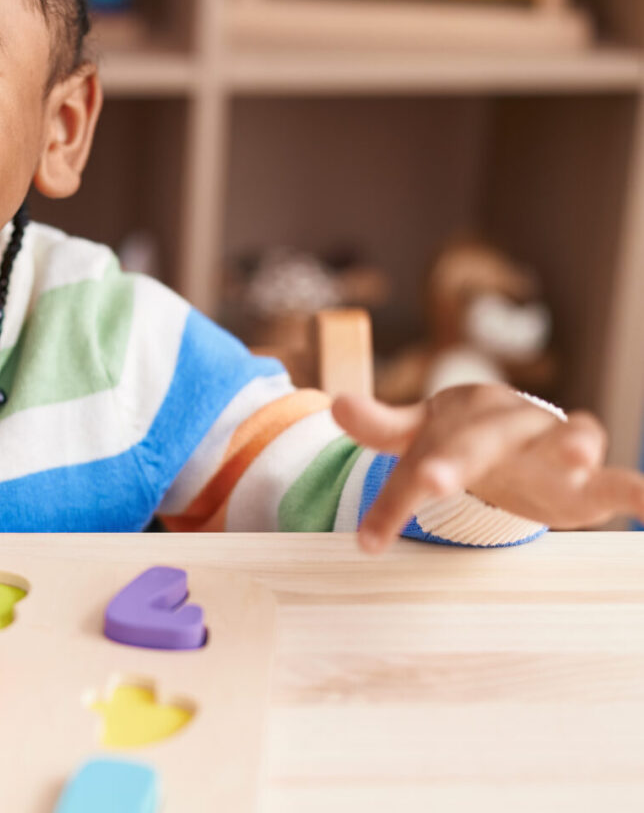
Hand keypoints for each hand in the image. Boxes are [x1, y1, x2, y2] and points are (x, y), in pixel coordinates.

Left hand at [332, 384, 643, 553]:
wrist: (510, 424)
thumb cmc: (456, 433)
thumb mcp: (417, 431)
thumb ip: (381, 425)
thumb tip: (334, 403)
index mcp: (457, 420)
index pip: (415, 463)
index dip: (392, 501)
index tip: (366, 543)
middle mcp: (504, 428)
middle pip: (475, 445)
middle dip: (453, 462)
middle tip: (431, 481)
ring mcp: (549, 447)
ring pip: (562, 439)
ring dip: (569, 442)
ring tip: (576, 450)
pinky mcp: (587, 477)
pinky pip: (617, 479)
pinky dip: (638, 489)